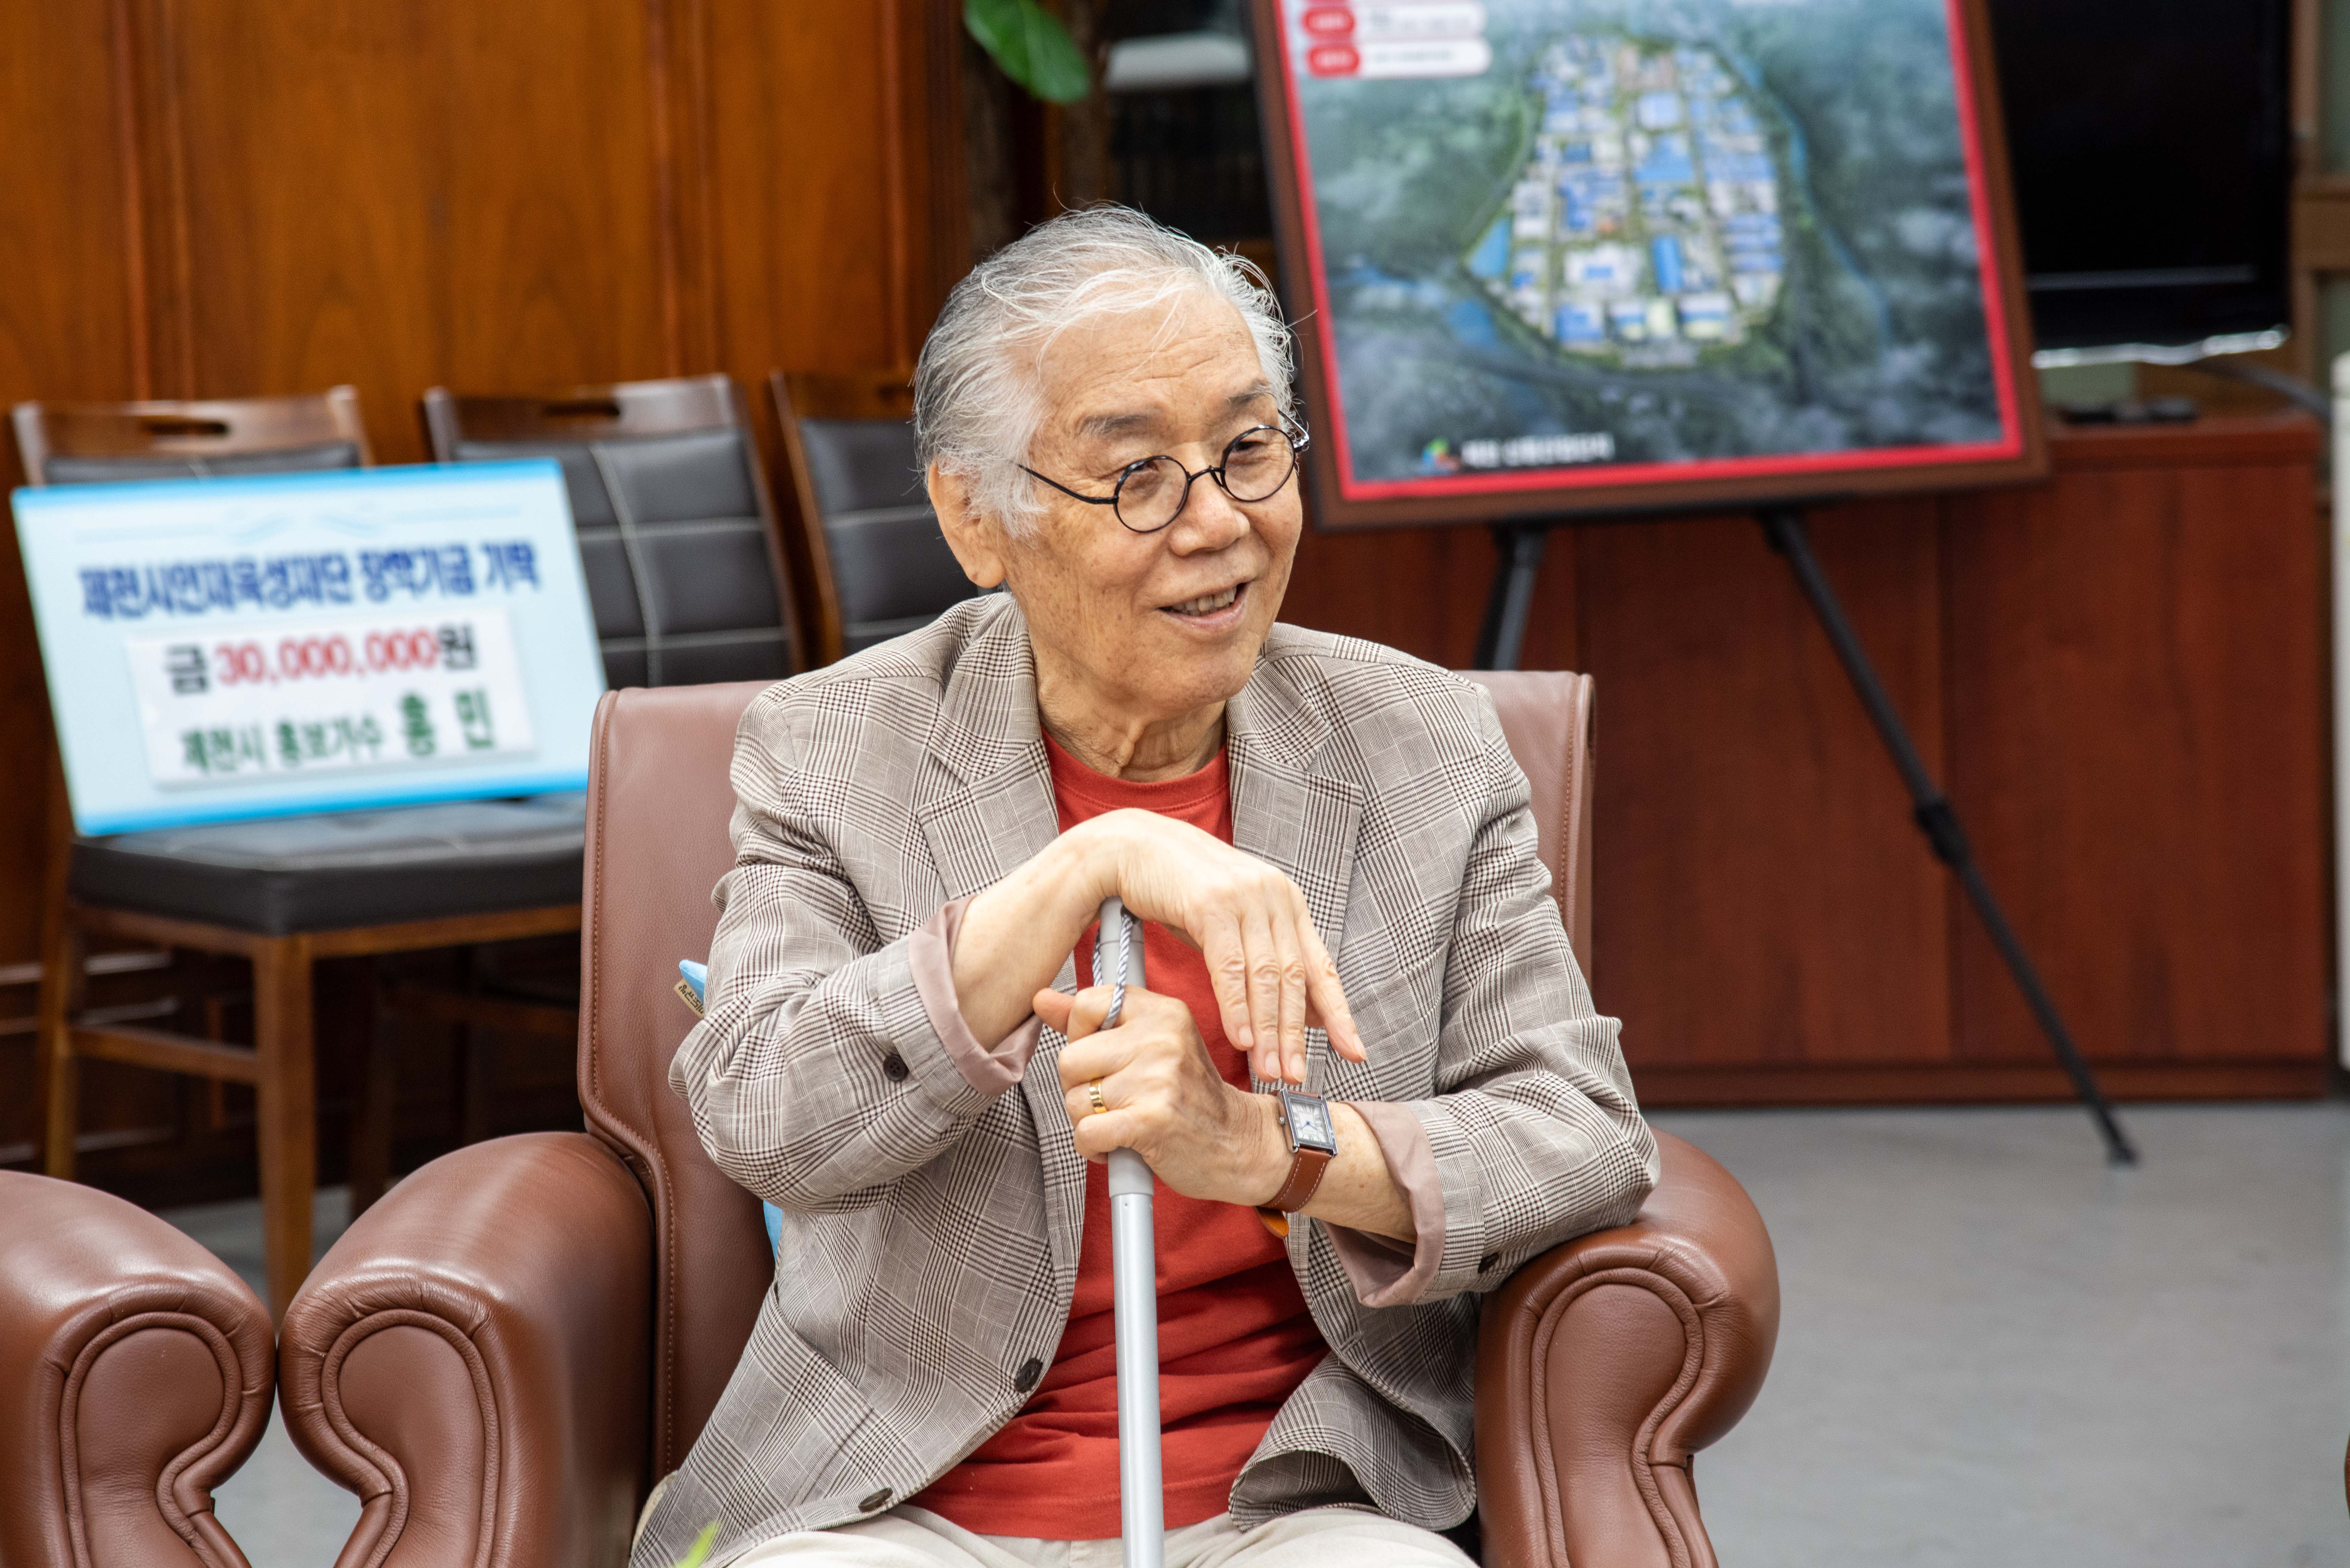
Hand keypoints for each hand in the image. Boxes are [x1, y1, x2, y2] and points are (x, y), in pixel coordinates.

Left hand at [1042, 984, 1285, 1205]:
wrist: (1238, 1144)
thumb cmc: (1189, 1096)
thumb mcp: (1150, 1045)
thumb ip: (1095, 1022)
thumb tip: (1041, 998)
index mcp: (1163, 1012)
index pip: (1086, 1003)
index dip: (1079, 1037)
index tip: (1101, 1058)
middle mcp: (1162, 1039)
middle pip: (1070, 1058)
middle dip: (1079, 1087)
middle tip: (1112, 1099)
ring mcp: (1158, 1079)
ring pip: (1076, 1100)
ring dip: (1088, 1121)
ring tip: (1121, 1121)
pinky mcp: (1152, 1121)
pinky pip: (1086, 1133)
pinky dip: (1093, 1148)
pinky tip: (1118, 1145)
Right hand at [1080, 809, 1363, 1084]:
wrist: (1136, 846)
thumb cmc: (1183, 891)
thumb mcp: (1235, 926)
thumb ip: (1267, 962)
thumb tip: (1307, 1015)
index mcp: (1287, 902)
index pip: (1321, 965)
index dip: (1339, 1013)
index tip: (1355, 1053)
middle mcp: (1274, 896)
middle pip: (1296, 977)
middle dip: (1297, 1034)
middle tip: (1296, 1075)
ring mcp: (1245, 897)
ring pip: (1268, 976)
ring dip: (1269, 1029)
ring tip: (1270, 1069)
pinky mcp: (1211, 903)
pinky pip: (1230, 965)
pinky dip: (1237, 1006)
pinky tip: (1241, 1038)